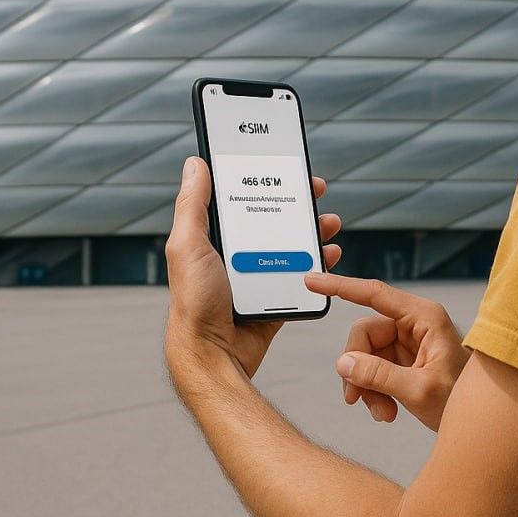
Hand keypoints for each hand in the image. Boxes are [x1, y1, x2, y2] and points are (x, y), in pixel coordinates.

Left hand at [164, 156, 342, 381]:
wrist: (214, 352)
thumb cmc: (194, 301)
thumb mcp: (188, 245)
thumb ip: (191, 205)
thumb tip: (195, 164)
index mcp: (214, 237)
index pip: (242, 197)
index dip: (264, 179)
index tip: (285, 167)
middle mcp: (236, 252)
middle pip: (273, 217)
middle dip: (297, 202)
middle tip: (316, 191)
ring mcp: (258, 274)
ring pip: (292, 243)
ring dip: (314, 230)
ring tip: (329, 223)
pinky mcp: (275, 295)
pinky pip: (302, 274)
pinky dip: (319, 262)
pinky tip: (329, 254)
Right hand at [303, 272, 469, 431]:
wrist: (483, 425)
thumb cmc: (464, 400)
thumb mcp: (420, 391)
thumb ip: (379, 376)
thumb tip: (343, 363)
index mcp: (424, 317)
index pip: (375, 294)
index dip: (341, 286)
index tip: (313, 281)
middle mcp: (415, 324)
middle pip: (364, 335)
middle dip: (358, 369)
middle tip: (356, 400)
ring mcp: (409, 342)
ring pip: (366, 356)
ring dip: (367, 387)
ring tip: (382, 414)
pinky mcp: (405, 361)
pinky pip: (374, 370)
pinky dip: (375, 393)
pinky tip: (387, 413)